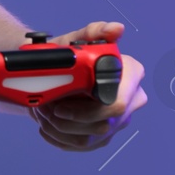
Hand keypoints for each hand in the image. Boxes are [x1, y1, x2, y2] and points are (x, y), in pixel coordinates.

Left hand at [29, 21, 147, 151]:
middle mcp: (131, 99)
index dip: (88, 111)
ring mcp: (118, 121)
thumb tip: (116, 29)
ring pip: (91, 138)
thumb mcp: (76, 39)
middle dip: (69, 122)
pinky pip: (83, 145)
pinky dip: (59, 138)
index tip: (61, 106)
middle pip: (104, 125)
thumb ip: (95, 31)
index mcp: (132, 75)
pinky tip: (47, 126)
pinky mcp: (104, 135)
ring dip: (60, 130)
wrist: (55, 72)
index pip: (119, 104)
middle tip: (46, 110)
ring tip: (42, 114)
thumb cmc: (69, 54)